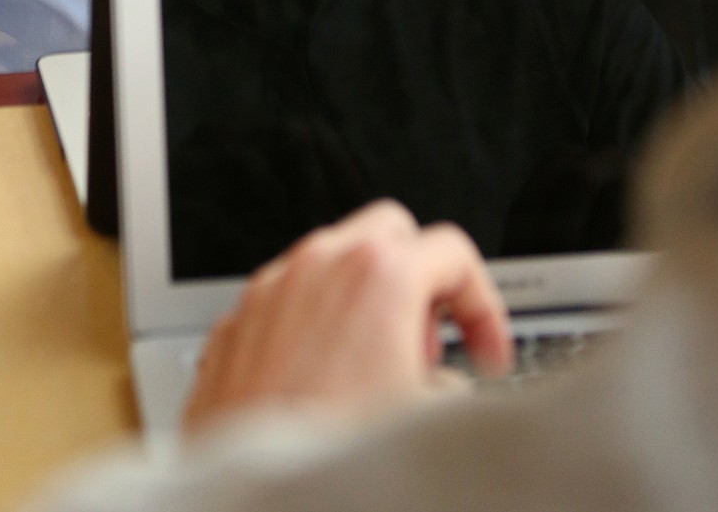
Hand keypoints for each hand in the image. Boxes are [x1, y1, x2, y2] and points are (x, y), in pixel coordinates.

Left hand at [183, 200, 513, 432]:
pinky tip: (320, 388)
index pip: (453, 251)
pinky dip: (311, 325)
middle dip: (418, 280)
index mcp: (376, 276)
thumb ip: (453, 386)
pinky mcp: (234, 325)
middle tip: (424, 346)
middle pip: (387, 233)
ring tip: (375, 376)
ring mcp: (268, 291)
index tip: (484, 352)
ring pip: (329, 262)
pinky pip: (284, 301)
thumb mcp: (429, 423)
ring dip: (362, 301)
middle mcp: (316, 267)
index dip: (483, 306)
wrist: (250, 505)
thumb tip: (444, 390)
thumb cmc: (332, 458)